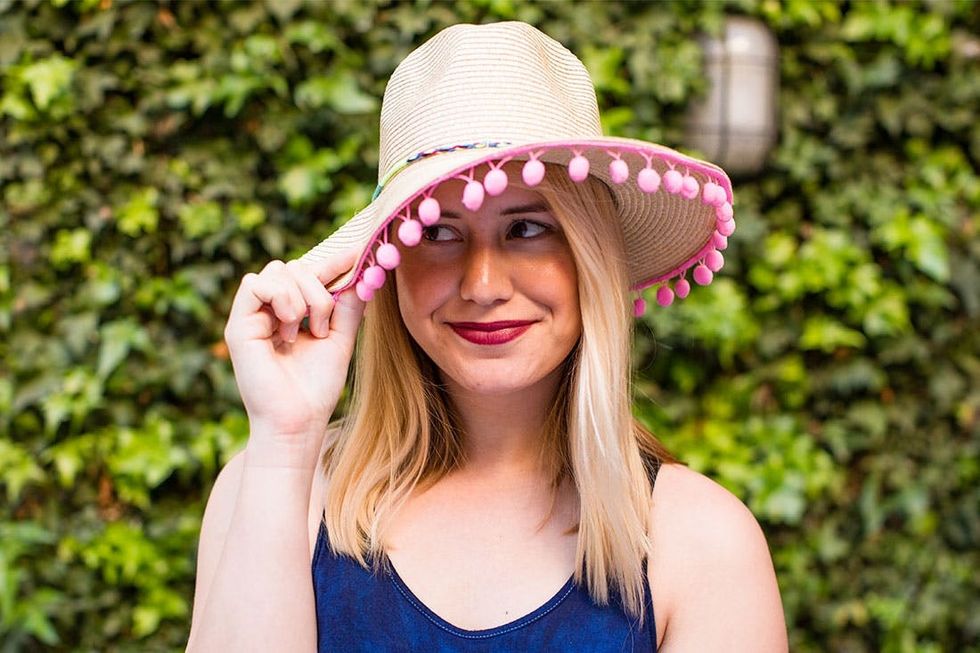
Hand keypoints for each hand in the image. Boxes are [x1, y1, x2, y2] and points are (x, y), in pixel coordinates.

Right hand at [224, 252, 364, 454]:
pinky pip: (256, 284)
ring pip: (279, 270)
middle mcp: (270, 311)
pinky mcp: (238, 325)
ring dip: (304, 297)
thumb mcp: (340, 339)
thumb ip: (348, 307)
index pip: (309, 273)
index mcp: (291, 313)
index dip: (332, 261)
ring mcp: (252, 316)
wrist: (298, 420)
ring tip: (306, 331)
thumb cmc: (316, 387)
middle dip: (319, 288)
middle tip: (323, 325)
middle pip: (295, 266)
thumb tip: (361, 273)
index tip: (359, 253)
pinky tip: (290, 327)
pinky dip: (281, 298)